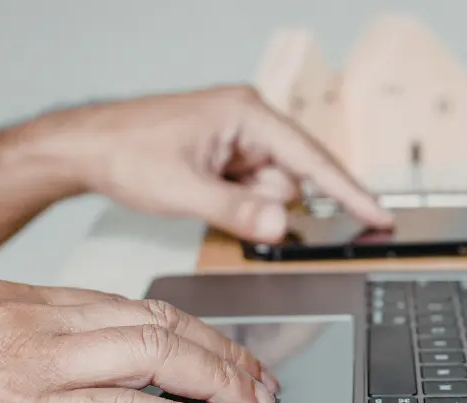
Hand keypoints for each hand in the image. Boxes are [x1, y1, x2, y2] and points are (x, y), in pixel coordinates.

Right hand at [0, 280, 279, 402]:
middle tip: (257, 381)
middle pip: (155, 321)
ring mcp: (26, 362)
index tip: (224, 354)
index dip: (193, 331)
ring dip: (217, 381)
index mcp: (18, 301)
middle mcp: (28, 319)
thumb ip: (36, 354)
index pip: (132, 306)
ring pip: (153, 354)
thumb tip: (105, 375)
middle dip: (220, 352)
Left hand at [46, 85, 393, 242]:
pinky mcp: (229, 155)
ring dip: (244, 204)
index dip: (350, 192)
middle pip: (291, 181)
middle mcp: (250, 121)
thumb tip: (282, 224)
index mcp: (247, 114)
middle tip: (217, 200)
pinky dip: (234, 201)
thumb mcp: (182, 190)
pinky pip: (252, 191)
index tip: (381, 216)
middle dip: (262, 203)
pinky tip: (200, 191)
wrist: (85, 147)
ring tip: (199, 191)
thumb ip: (237, 211)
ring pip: (272, 191)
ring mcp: (240, 138)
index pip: (314, 160)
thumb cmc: (125, 151)